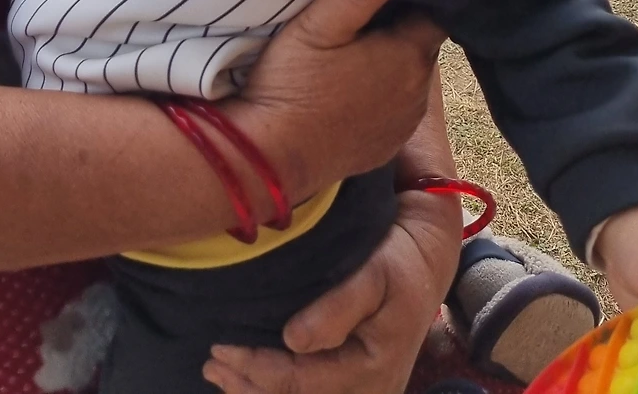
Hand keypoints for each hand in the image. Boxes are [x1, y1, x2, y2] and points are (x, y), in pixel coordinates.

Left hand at [203, 182, 460, 393]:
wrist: (428, 257)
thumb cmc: (400, 261)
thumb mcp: (377, 274)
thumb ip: (339, 307)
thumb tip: (293, 340)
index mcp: (371, 370)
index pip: (300, 381)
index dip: (256, 370)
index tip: (219, 350)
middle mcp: (369, 390)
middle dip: (249, 388)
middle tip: (209, 366)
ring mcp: (364, 389)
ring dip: (259, 392)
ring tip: (220, 376)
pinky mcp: (357, 379)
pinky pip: (312, 392)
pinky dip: (278, 388)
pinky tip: (251, 379)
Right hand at [231, 0, 444, 204]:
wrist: (272, 155)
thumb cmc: (293, 82)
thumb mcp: (318, 25)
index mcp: (409, 56)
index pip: (434, 14)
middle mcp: (418, 93)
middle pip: (420, 46)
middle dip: (399, 27)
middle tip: (362, 12)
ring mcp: (404, 124)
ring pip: (408, 78)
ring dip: (390, 63)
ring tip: (354, 48)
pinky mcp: (386, 147)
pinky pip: (394, 108)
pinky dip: (381, 95)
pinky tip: (350, 87)